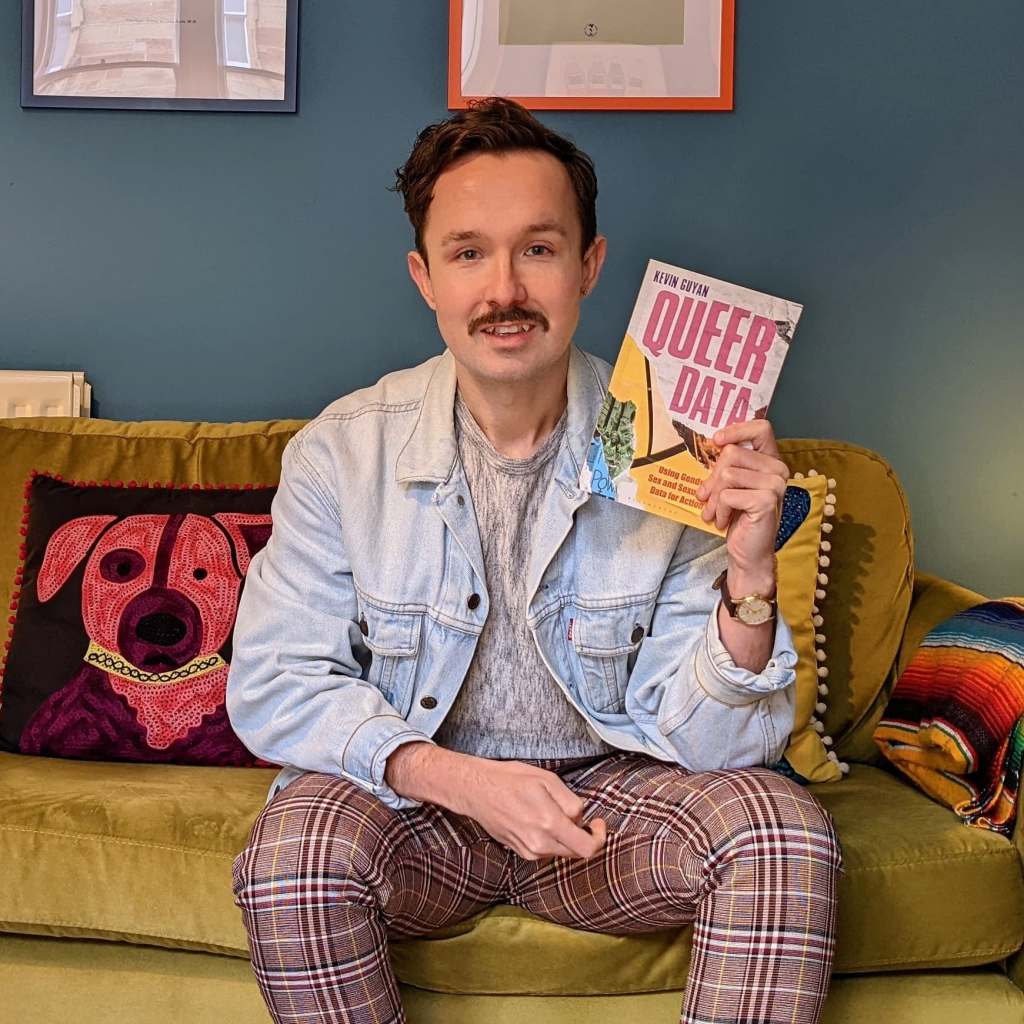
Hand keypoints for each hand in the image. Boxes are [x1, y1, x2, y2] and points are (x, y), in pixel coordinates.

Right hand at [453, 757, 607, 862]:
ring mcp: (529, 851)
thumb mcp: (547, 779)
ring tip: (551, 810)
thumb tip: (582, 818)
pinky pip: (547, 849)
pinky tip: (538, 818)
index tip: (598, 822)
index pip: (587, 848)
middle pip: (576, 851)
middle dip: (582, 834)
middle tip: (575, 813)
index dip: (599, 837)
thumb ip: (571, 802)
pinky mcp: (521, 852)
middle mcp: (540, 844)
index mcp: (549, 824)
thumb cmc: (511, 779)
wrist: (477, 791)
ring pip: (562, 850)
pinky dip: (551, 837)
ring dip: (566, 835)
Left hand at [694, 419, 787, 583]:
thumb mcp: (731, 486)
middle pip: (732, 454)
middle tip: (706, 498)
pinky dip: (720, 510)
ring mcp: (775, 484)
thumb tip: (709, 445)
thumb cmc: (739, 517)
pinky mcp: (767, 501)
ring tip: (714, 511)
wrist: (749, 551)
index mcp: (771, 461)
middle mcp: (778, 469)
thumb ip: (726, 465)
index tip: (716, 440)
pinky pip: (728, 495)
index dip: (737, 429)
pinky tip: (724, 520)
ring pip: (727, 475)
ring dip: (713, 498)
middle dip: (712, 478)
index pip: (761, 429)